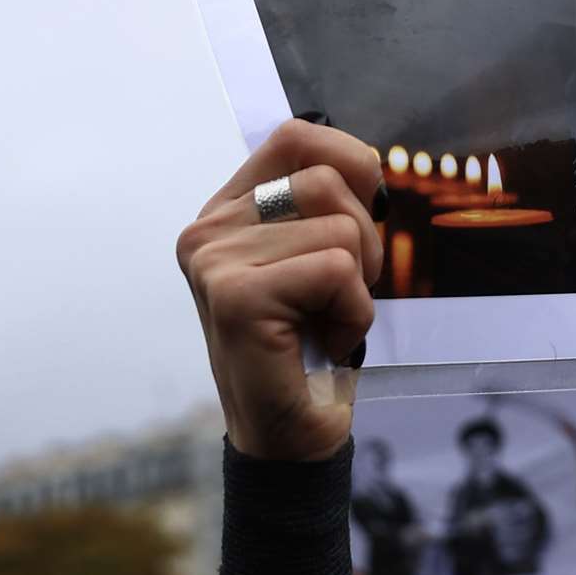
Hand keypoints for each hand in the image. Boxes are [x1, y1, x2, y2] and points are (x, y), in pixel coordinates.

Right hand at [176, 119, 383, 461]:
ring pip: (340, 228)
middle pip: (326, 179)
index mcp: (226, 211)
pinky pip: (336, 271)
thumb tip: (367, 159)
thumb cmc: (312, 345)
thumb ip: (326, 204)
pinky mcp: (235, 297)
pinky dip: (353, 313)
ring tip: (326, 322)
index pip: (295, 135)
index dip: (349, 160)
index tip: (364, 211)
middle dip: (364, 238)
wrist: (291, 438)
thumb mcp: (318, 258)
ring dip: (359, 285)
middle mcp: (208, 230)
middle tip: (340, 294)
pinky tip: (324, 344)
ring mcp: (215, 262)